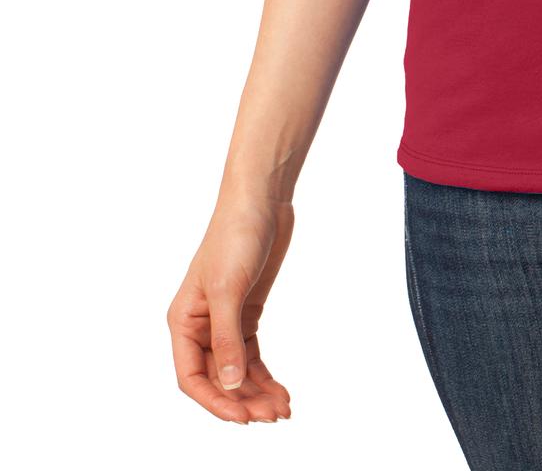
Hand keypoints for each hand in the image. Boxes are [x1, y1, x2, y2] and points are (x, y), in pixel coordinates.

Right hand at [167, 192, 294, 423]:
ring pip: (237, 371)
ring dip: (257, 392)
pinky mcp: (247, 313)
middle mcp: (200, 326)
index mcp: (183, 321)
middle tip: (272, 416)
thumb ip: (226, 339)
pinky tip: (281, 390)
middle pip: (217, 379)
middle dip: (243, 400)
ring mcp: (225, 320)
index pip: (191, 378)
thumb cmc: (235, 235)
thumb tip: (230, 385)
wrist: (261, 200)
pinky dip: (265, 374)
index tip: (243, 418)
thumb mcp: (228, 289)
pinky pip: (251, 355)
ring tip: (282, 409)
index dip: (215, 402)